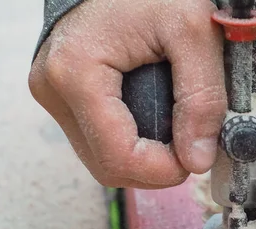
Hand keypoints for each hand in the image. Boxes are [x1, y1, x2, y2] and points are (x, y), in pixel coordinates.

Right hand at [29, 0, 226, 188]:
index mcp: (75, 74)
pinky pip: (100, 140)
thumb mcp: (192, 31)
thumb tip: (197, 159)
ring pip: (103, 159)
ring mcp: (54, 96)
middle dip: (157, 168)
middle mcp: (53, 90)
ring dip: (145, 158)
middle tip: (190, 144)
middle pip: (109, 167)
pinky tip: (155, 119)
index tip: (195, 158)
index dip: (164, 170)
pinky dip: (133, 142)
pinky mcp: (63, 97)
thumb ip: (202, 97)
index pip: (118, 158)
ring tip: (175, 128)